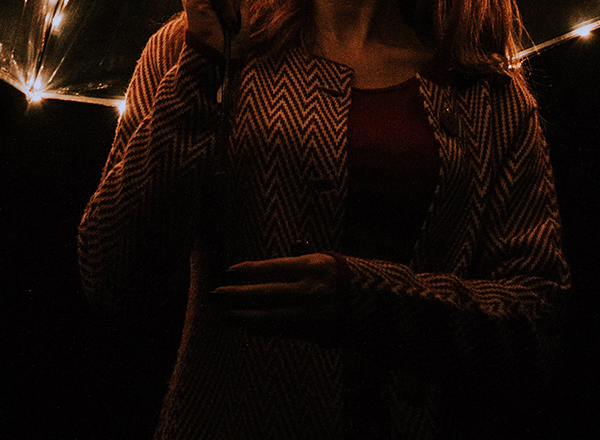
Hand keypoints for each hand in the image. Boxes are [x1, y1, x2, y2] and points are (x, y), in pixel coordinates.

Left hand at [209, 255, 342, 333]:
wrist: (383, 307)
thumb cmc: (351, 279)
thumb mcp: (327, 263)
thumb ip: (298, 268)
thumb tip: (263, 275)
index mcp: (315, 265)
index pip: (273, 268)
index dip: (249, 271)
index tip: (228, 271)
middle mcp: (313, 290)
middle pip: (267, 293)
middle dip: (239, 295)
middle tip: (216, 294)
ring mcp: (315, 314)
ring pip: (272, 318)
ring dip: (246, 317)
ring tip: (226, 315)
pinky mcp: (318, 334)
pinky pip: (284, 331)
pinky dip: (265, 328)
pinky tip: (250, 325)